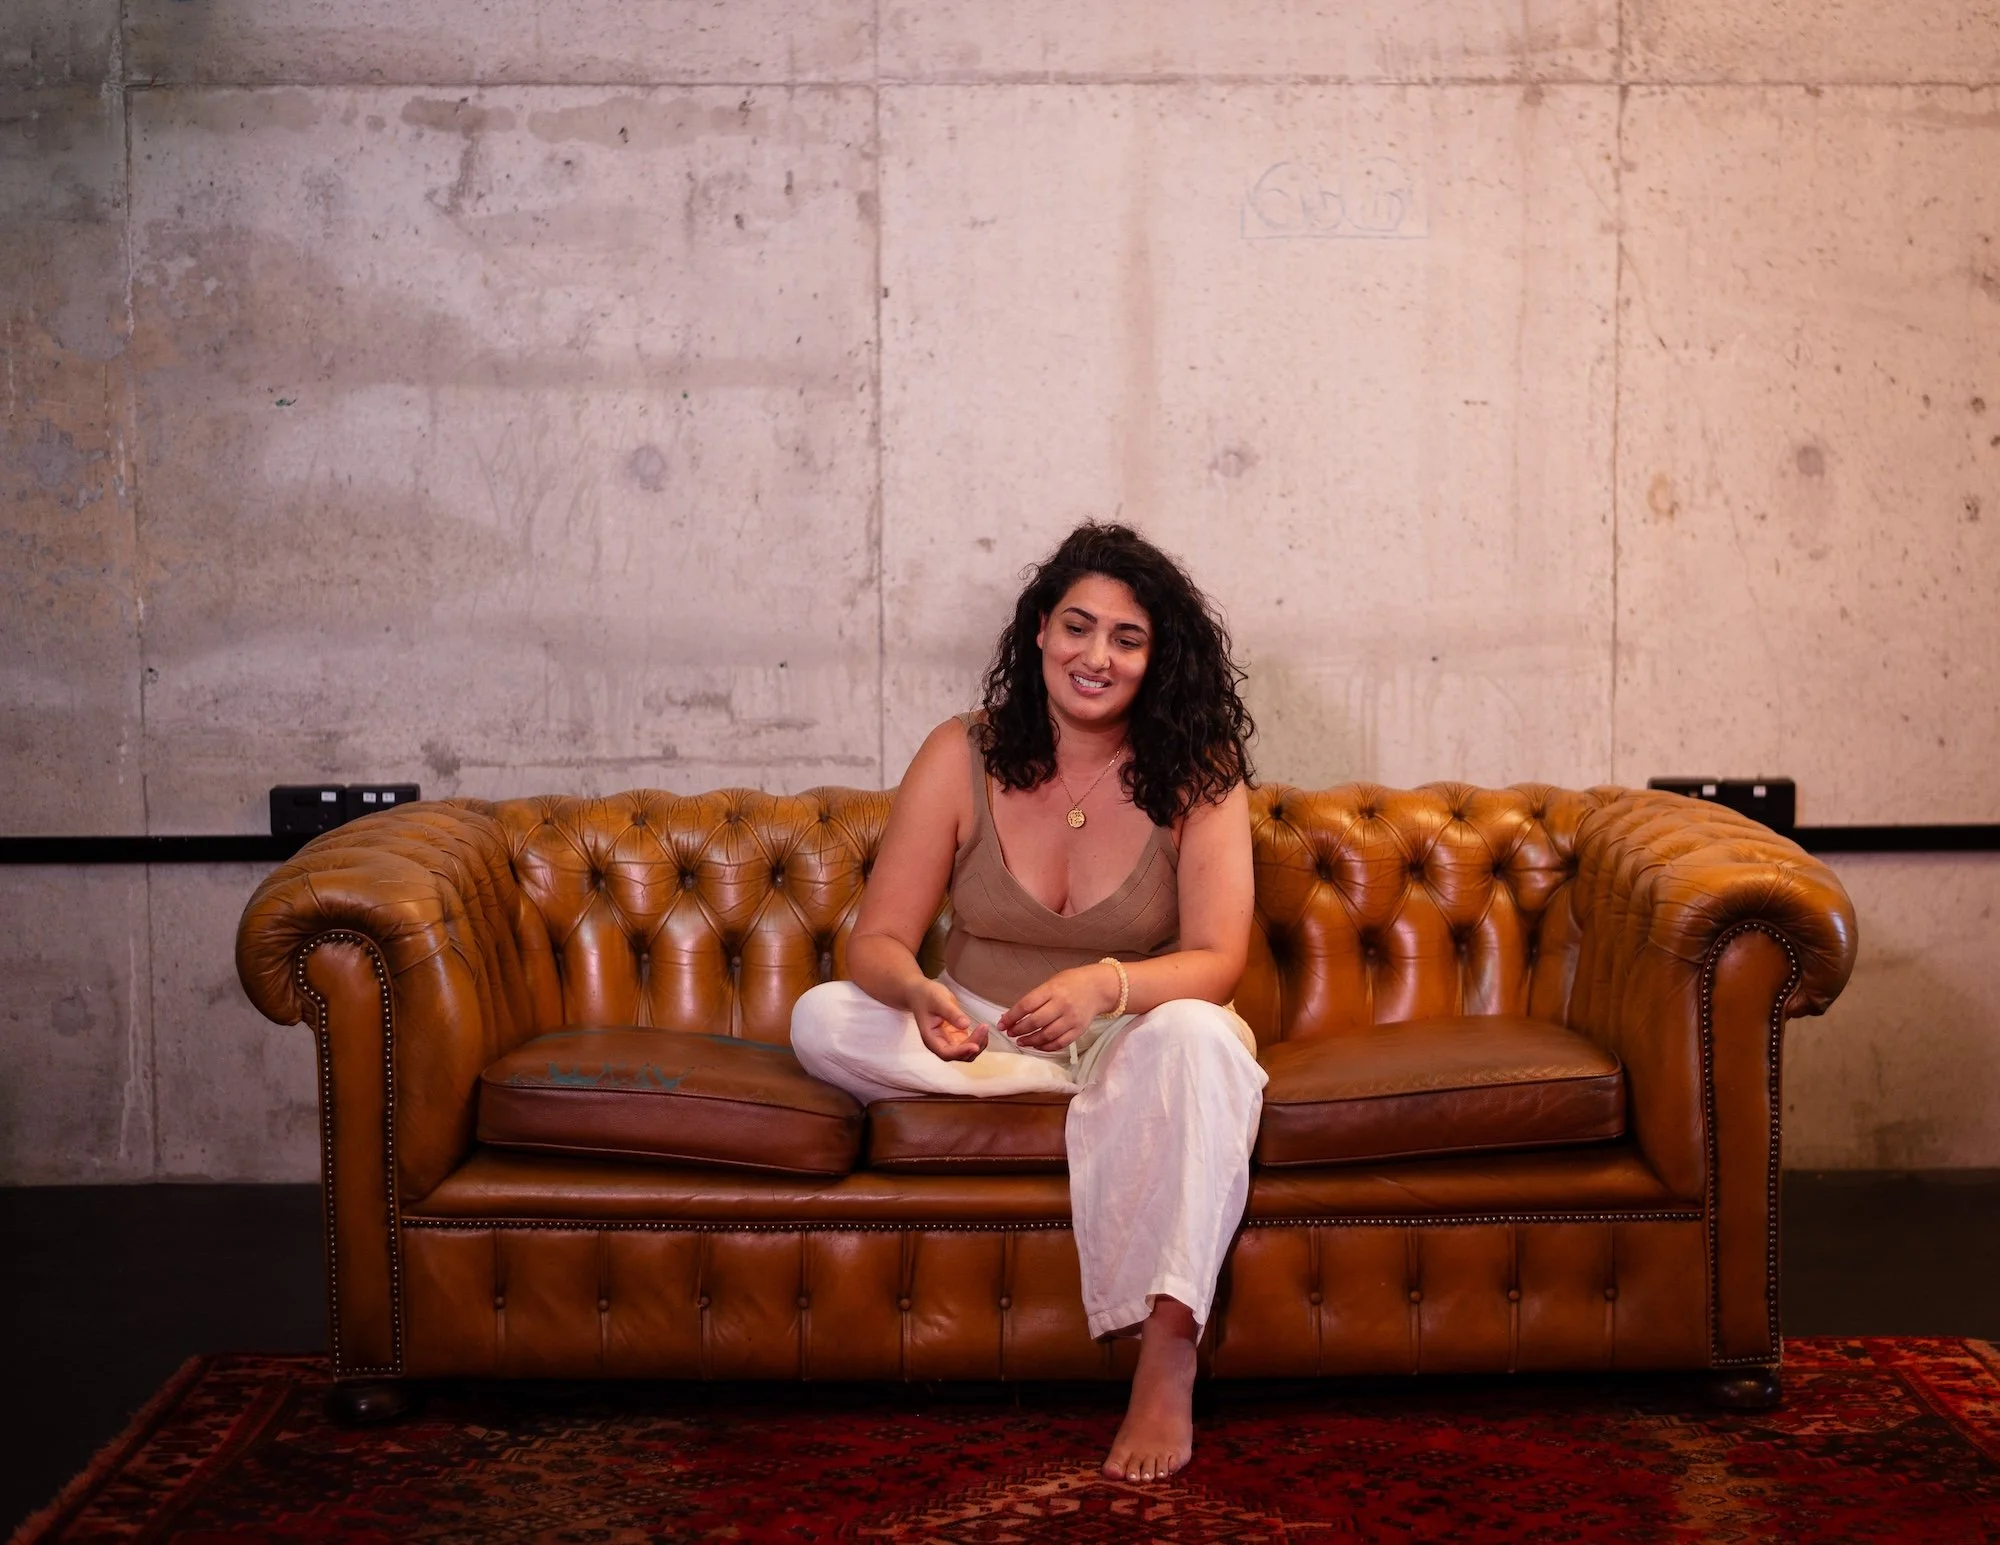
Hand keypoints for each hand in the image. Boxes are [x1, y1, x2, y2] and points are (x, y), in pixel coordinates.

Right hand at [908, 978, 990, 1062]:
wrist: (921, 993)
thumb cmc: (926, 996)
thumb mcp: (938, 1000)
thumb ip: (951, 1013)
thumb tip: (965, 1025)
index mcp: (930, 1038)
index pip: (946, 1052)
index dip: (961, 1052)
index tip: (975, 1046)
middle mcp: (939, 1044)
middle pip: (958, 1055)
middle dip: (973, 1045)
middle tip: (983, 1028)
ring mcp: (948, 1041)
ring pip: (966, 1053)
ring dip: (978, 1044)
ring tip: (984, 1028)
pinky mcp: (956, 1037)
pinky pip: (969, 1044)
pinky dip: (978, 1040)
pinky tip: (983, 1030)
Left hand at [999, 964, 1120, 1052]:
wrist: (1099, 987)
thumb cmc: (1071, 982)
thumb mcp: (1052, 982)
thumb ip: (1035, 998)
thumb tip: (1013, 1015)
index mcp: (1052, 990)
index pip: (1027, 1005)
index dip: (1011, 1016)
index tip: (1002, 1024)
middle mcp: (1061, 1005)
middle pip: (1035, 1022)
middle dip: (1018, 1030)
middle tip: (1010, 1033)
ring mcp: (1071, 1019)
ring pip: (1046, 1035)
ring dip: (1030, 1041)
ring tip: (1020, 1041)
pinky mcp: (1079, 1030)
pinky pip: (1060, 1043)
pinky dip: (1046, 1047)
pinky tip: (1037, 1045)